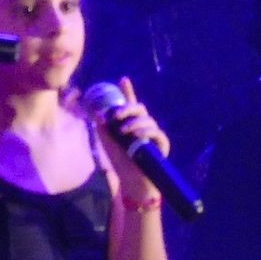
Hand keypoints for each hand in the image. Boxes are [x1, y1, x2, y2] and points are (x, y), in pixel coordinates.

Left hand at [97, 76, 168, 201]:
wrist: (130, 181)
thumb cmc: (119, 161)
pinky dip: (146, 132)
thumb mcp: (107, 142)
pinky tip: (137, 135)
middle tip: (116, 115)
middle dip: (128, 108)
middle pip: (139, 109)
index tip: (122, 79)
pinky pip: (157, 133)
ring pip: (147, 120)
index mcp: (129, 124)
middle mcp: (143, 126)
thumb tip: (99, 113)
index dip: (127, 91)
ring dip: (134, 123)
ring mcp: (153, 135)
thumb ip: (103, 127)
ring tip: (124, 131)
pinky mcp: (161, 145)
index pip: (129, 104)